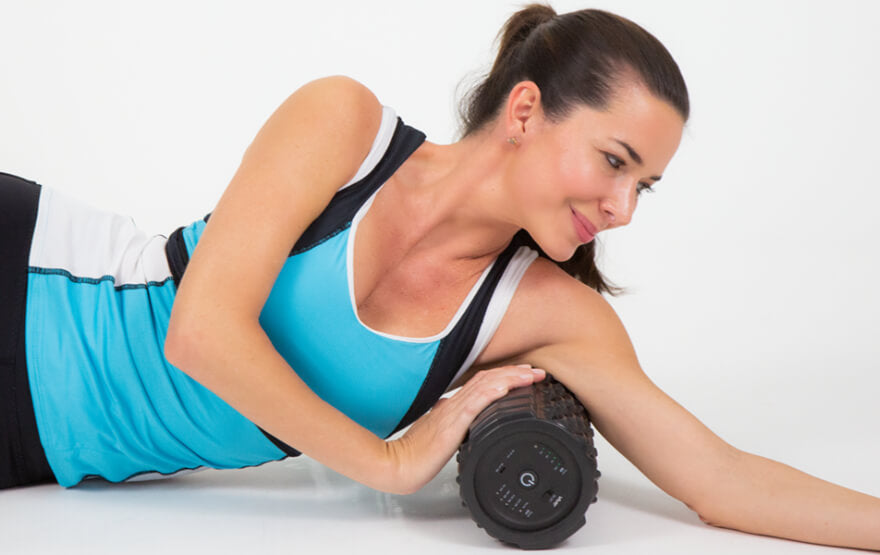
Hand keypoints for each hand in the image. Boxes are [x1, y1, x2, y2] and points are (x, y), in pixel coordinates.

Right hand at [386, 364, 545, 494]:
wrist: (399, 463)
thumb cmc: (415, 452)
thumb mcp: (434, 431)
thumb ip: (444, 419)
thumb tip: (447, 409)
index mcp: (451, 406)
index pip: (481, 383)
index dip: (503, 375)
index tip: (522, 375)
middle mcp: (453, 404)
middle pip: (488, 379)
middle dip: (514, 373)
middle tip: (536, 372)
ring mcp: (453, 412)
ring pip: (485, 386)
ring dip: (510, 379)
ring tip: (530, 377)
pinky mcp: (452, 423)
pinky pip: (475, 403)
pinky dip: (492, 392)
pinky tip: (506, 388)